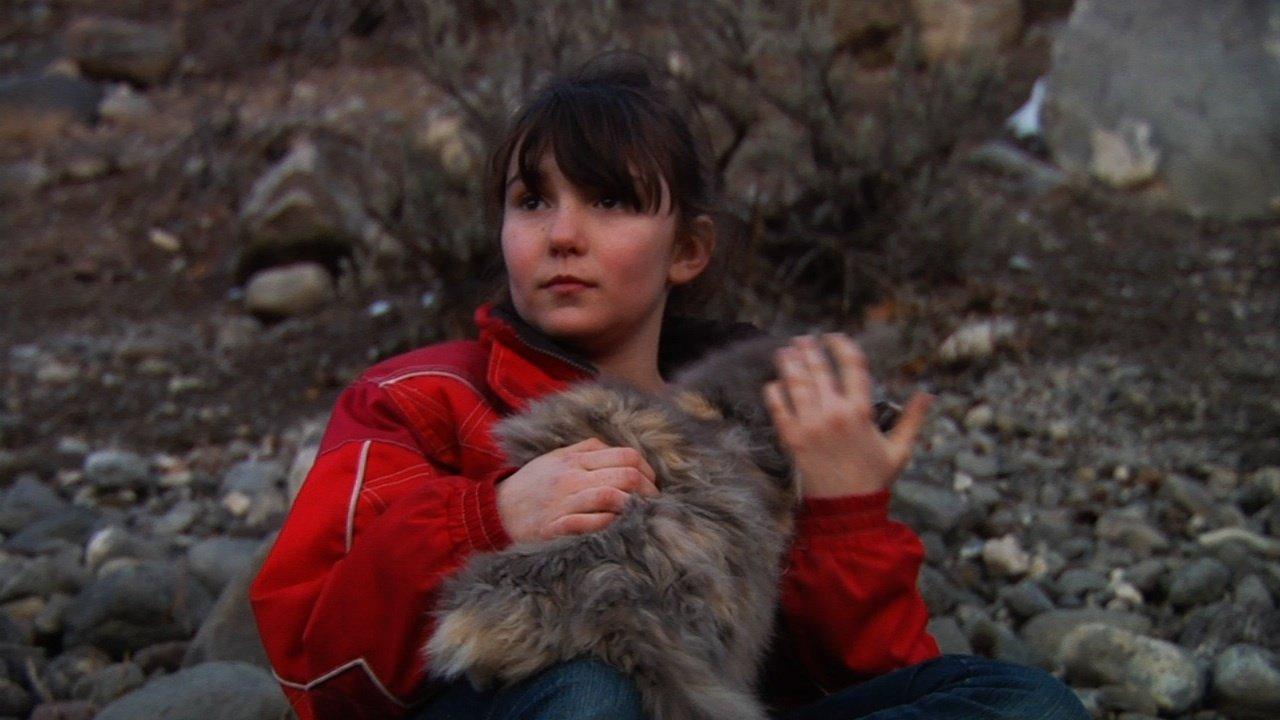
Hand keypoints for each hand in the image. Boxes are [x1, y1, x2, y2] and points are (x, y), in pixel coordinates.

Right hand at [495, 437, 659, 543]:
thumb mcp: (554, 459)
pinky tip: (620, 526)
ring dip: (635, 506)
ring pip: (613, 497)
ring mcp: (565, 502)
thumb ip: (585, 451)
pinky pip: (594, 522)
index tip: (651, 482)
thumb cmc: (531, 486)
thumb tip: (616, 451)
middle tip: (654, 501)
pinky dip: (612, 523)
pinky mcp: (557, 526)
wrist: (496, 512)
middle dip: (648, 489)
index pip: (625, 455)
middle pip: (626, 475)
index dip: (647, 469)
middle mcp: (572, 477)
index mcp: (574, 459)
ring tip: (642, 513)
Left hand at [763, 333, 931, 497]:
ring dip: (789, 363)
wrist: (846, 508)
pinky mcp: (792, 439)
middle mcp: (834, 413)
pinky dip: (774, 393)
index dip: (842, 346)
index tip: (834, 337)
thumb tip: (928, 393)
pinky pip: (778, 408)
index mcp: (861, 412)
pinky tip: (773, 383)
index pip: (852, 366)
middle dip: (809, 350)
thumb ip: (912, 419)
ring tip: (785, 350)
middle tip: (803, 339)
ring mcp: (810, 425)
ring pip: (796, 384)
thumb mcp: (900, 449)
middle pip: (819, 370)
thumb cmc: (874, 479)